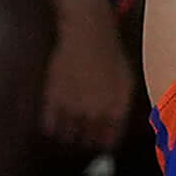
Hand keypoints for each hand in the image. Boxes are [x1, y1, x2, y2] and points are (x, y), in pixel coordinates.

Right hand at [37, 0, 132, 152]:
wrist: (88, 32)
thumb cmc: (108, 54)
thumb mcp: (126, 82)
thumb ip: (122, 109)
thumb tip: (114, 130)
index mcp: (117, 109)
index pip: (109, 142)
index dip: (102, 143)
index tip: (97, 141)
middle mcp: (97, 111)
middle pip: (87, 141)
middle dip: (83, 139)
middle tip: (79, 133)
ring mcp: (75, 106)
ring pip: (67, 136)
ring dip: (66, 134)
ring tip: (65, 127)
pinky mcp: (54, 98)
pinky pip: (49, 125)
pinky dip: (49, 125)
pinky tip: (52, 118)